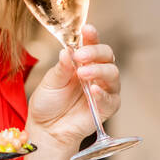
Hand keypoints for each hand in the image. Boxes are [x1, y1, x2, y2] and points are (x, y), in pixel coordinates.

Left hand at [25, 24, 120, 153]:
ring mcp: (104, 90)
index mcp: (82, 62)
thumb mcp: (49, 83)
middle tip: (80, 56)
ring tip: (83, 73)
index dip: (91, 36)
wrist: (46, 130)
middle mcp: (96, 73)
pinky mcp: (107, 107)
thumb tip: (67, 51)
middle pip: (107, 55)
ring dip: (99, 70)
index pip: (92, 44)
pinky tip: (94, 91)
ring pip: (113, 74)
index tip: (86, 29)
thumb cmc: (48, 103)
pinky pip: (111, 98)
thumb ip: (60, 68)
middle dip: (95, 52)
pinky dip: (103, 94)